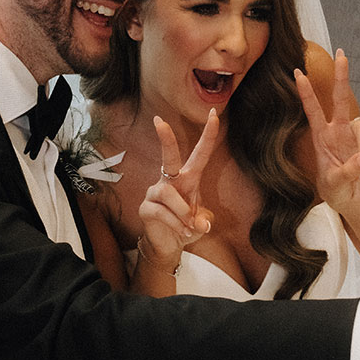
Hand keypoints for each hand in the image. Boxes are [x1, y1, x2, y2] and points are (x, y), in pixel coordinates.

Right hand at [135, 111, 218, 274]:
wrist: (169, 246)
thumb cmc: (186, 226)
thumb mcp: (200, 223)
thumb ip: (203, 220)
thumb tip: (202, 224)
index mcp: (188, 179)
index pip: (199, 154)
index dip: (208, 135)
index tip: (213, 114)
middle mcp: (170, 181)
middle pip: (169, 157)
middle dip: (165, 139)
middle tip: (159, 121)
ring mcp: (155, 193)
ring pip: (168, 193)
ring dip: (182, 211)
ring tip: (189, 226)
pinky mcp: (146, 207)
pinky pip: (162, 211)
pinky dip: (176, 224)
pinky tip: (182, 232)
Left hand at [294, 50, 359, 217]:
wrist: (352, 201)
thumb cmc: (335, 190)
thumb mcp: (335, 184)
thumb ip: (349, 170)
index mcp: (321, 137)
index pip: (312, 110)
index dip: (305, 92)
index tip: (297, 72)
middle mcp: (338, 131)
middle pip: (341, 98)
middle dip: (342, 76)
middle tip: (341, 54)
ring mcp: (354, 136)